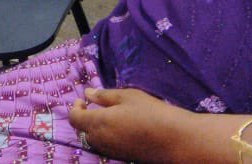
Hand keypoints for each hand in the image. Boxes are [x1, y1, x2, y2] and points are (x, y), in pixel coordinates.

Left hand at [68, 87, 189, 161]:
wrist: (175, 140)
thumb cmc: (151, 112)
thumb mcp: (127, 96)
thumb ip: (104, 96)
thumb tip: (87, 94)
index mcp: (99, 123)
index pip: (75, 119)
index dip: (75, 108)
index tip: (83, 100)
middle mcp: (102, 140)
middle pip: (82, 132)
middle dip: (84, 119)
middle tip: (95, 107)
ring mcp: (113, 151)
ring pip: (94, 141)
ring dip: (94, 129)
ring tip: (108, 117)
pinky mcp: (124, 157)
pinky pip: (106, 147)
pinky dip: (105, 138)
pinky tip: (120, 129)